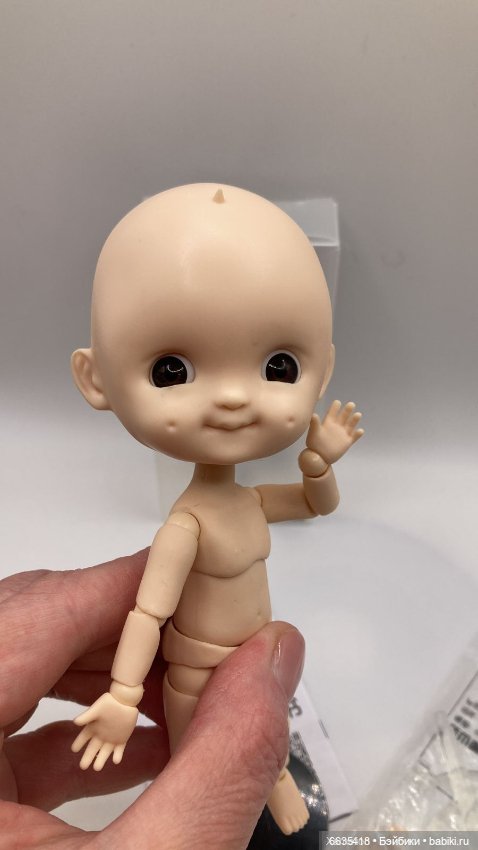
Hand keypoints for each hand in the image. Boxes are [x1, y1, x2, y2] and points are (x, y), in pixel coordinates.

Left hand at [0, 553, 303, 849]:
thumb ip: (218, 767)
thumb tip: (273, 658)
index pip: (38, 613)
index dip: (128, 585)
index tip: (200, 578)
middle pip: (29, 626)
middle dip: (129, 629)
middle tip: (207, 637)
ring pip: (25, 663)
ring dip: (114, 672)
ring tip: (191, 689)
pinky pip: (16, 719)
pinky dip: (90, 721)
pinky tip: (150, 743)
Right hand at [72, 692, 137, 769]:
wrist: (125, 700)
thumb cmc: (109, 702)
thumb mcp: (96, 708)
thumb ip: (87, 716)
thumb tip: (75, 722)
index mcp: (93, 727)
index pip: (83, 738)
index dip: (78, 743)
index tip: (74, 749)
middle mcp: (100, 735)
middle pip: (92, 749)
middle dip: (87, 757)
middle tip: (83, 766)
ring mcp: (111, 738)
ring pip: (105, 752)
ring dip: (101, 760)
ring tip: (97, 768)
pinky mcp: (122, 739)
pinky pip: (119, 750)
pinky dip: (118, 755)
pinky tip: (116, 760)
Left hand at [306, 400, 363, 464]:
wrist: (319, 457)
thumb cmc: (314, 444)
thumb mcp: (314, 433)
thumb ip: (314, 424)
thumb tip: (313, 414)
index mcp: (328, 423)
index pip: (332, 413)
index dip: (335, 407)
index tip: (337, 402)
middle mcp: (337, 427)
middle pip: (343, 416)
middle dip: (347, 410)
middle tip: (351, 404)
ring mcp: (342, 434)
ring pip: (350, 425)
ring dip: (354, 420)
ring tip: (358, 414)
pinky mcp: (346, 442)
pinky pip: (354, 437)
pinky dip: (357, 434)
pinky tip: (361, 430)